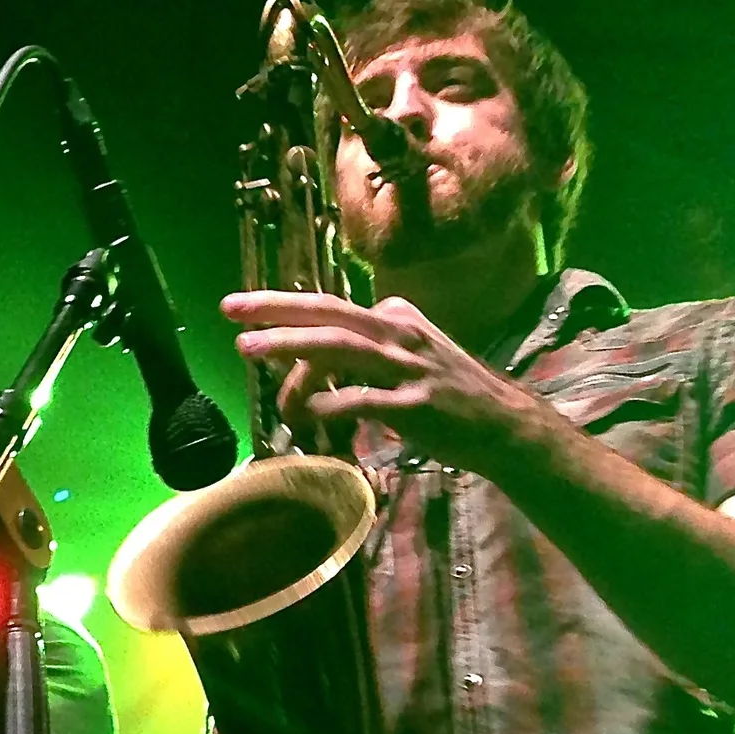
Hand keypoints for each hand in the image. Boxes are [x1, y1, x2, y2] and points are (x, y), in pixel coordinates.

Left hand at [222, 291, 545, 475]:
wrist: (504, 426)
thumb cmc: (446, 396)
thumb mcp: (406, 359)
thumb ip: (361, 356)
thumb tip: (307, 371)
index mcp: (394, 319)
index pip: (330, 313)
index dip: (286, 321)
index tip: (247, 322)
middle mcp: (399, 334)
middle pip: (329, 313)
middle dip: (275, 308)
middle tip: (231, 308)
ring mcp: (409, 368)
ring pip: (340, 347)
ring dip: (290, 346)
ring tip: (248, 348)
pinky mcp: (416, 406)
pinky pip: (364, 400)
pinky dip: (330, 404)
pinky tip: (304, 414)